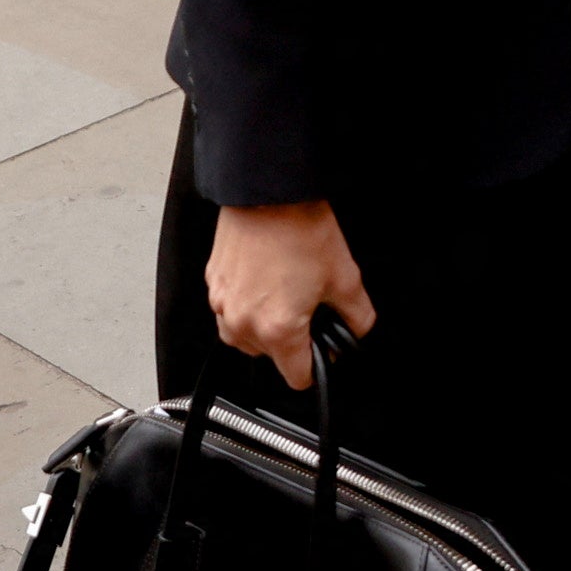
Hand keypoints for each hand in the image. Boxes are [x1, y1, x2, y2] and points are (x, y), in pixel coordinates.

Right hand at [206, 198, 373, 385]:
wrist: (269, 192)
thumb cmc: (300, 229)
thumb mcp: (346, 279)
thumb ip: (356, 318)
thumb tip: (354, 331)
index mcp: (277, 330)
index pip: (297, 378)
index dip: (316, 366)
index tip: (321, 350)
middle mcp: (243, 322)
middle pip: (269, 357)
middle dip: (289, 341)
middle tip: (306, 309)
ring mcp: (223, 303)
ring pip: (243, 337)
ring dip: (263, 327)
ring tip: (284, 293)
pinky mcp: (214, 282)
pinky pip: (229, 310)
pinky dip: (246, 304)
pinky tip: (266, 279)